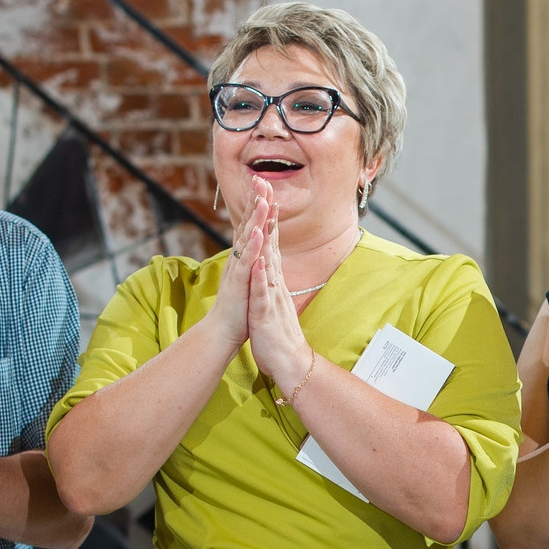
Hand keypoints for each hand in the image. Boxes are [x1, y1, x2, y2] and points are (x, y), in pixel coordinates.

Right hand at [212, 184, 270, 346]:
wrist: (223, 332)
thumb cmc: (238, 307)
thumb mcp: (248, 278)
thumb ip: (251, 260)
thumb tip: (255, 244)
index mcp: (244, 257)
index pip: (252, 226)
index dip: (258, 205)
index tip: (265, 185)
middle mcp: (239, 259)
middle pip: (247, 225)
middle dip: (255, 202)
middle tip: (260, 178)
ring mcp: (238, 270)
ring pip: (247, 240)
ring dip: (255, 219)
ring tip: (262, 199)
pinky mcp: (239, 284)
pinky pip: (247, 263)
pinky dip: (253, 248)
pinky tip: (259, 234)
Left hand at [244, 201, 314, 394]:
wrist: (290, 362)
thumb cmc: (278, 333)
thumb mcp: (273, 299)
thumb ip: (271, 279)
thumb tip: (268, 262)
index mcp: (274, 278)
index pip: (271, 241)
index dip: (268, 216)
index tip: (265, 190)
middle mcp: (275, 282)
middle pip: (272, 242)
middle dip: (268, 214)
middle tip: (266, 186)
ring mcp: (272, 296)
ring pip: (270, 262)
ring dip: (267, 239)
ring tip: (264, 215)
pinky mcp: (267, 313)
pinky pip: (263, 293)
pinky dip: (262, 277)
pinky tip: (259, 262)